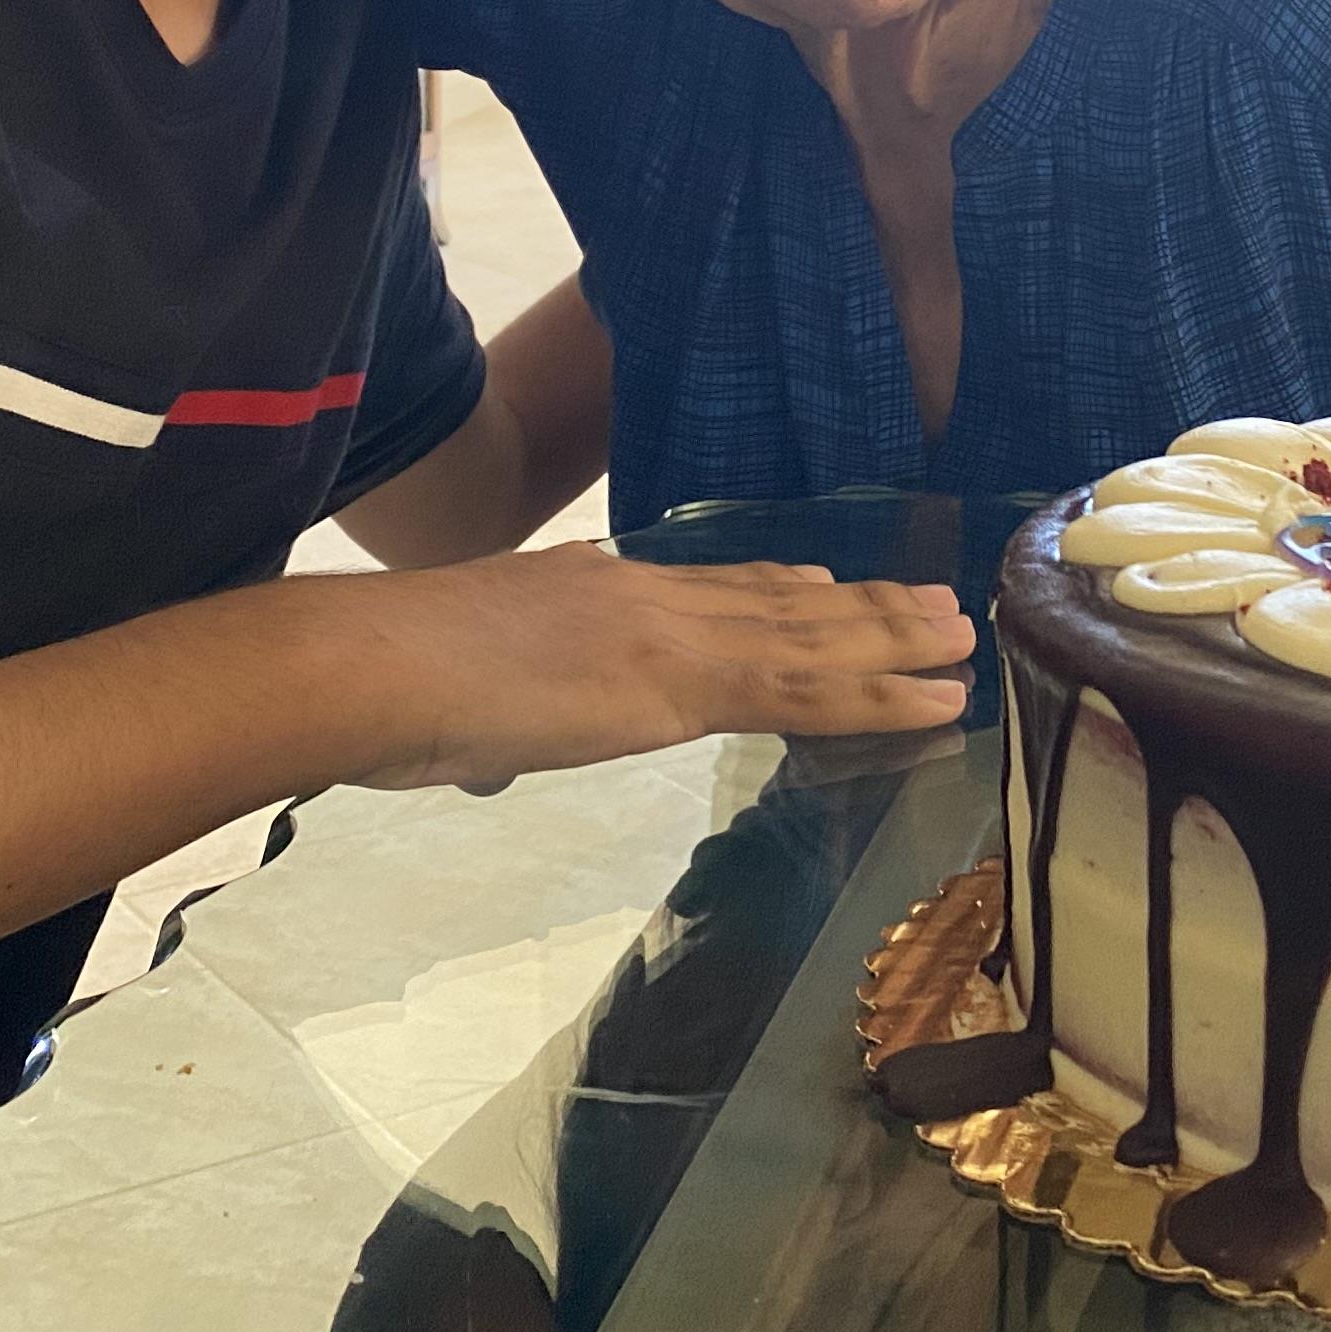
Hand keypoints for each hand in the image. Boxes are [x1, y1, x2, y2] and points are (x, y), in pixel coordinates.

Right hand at [315, 546, 974, 790]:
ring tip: (959, 639)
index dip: (772, 587)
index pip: (701, 588)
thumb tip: (474, 747)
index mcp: (587, 590)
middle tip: (930, 604)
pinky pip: (805, 694)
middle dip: (857, 609)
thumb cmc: (382, 688)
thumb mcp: (452, 695)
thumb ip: (486, 717)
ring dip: (893, 643)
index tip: (825, 584)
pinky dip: (880, 696)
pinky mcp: (683, 686)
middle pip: (775, 604)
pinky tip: (933, 700)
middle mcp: (643, 597)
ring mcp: (669, 635)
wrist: (371, 664)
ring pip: (811, 642)